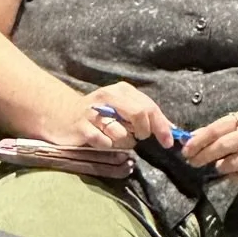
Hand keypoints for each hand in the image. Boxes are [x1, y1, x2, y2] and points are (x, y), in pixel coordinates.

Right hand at [42, 82, 174, 150]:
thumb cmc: (99, 115)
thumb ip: (147, 117)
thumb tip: (173, 131)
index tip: (168, 142)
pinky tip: (102, 140)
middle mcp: (108, 97)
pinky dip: (107, 146)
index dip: (162, 126)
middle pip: (139, 115)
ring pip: (122, 134)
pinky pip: (104, 142)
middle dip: (143, 132)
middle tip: (138, 137)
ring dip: (124, 143)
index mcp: (122, 90)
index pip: (149, 107)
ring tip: (115, 138)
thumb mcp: (124, 109)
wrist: (64, 115)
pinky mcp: (82, 127)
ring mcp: (93, 112)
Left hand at [181, 108, 237, 184]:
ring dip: (222, 167)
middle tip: (193, 162)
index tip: (185, 150)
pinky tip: (231, 176)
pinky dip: (236, 178)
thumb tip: (191, 138)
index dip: (199, 141)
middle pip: (226, 145)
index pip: (218, 128)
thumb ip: (220, 130)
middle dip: (205, 155)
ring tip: (216, 168)